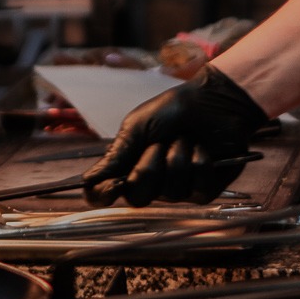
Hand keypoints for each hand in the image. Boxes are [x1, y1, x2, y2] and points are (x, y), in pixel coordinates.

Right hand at [82, 65, 269, 206]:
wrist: (212, 100)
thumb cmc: (172, 110)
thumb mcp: (137, 126)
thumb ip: (116, 155)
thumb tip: (87, 181)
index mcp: (127, 168)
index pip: (104, 194)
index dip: (105, 194)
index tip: (115, 184)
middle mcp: (150, 184)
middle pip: (137, 197)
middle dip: (149, 166)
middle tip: (160, 143)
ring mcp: (177, 190)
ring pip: (170, 190)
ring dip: (178, 156)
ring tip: (185, 138)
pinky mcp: (204, 190)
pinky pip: (197, 187)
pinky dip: (200, 161)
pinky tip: (203, 149)